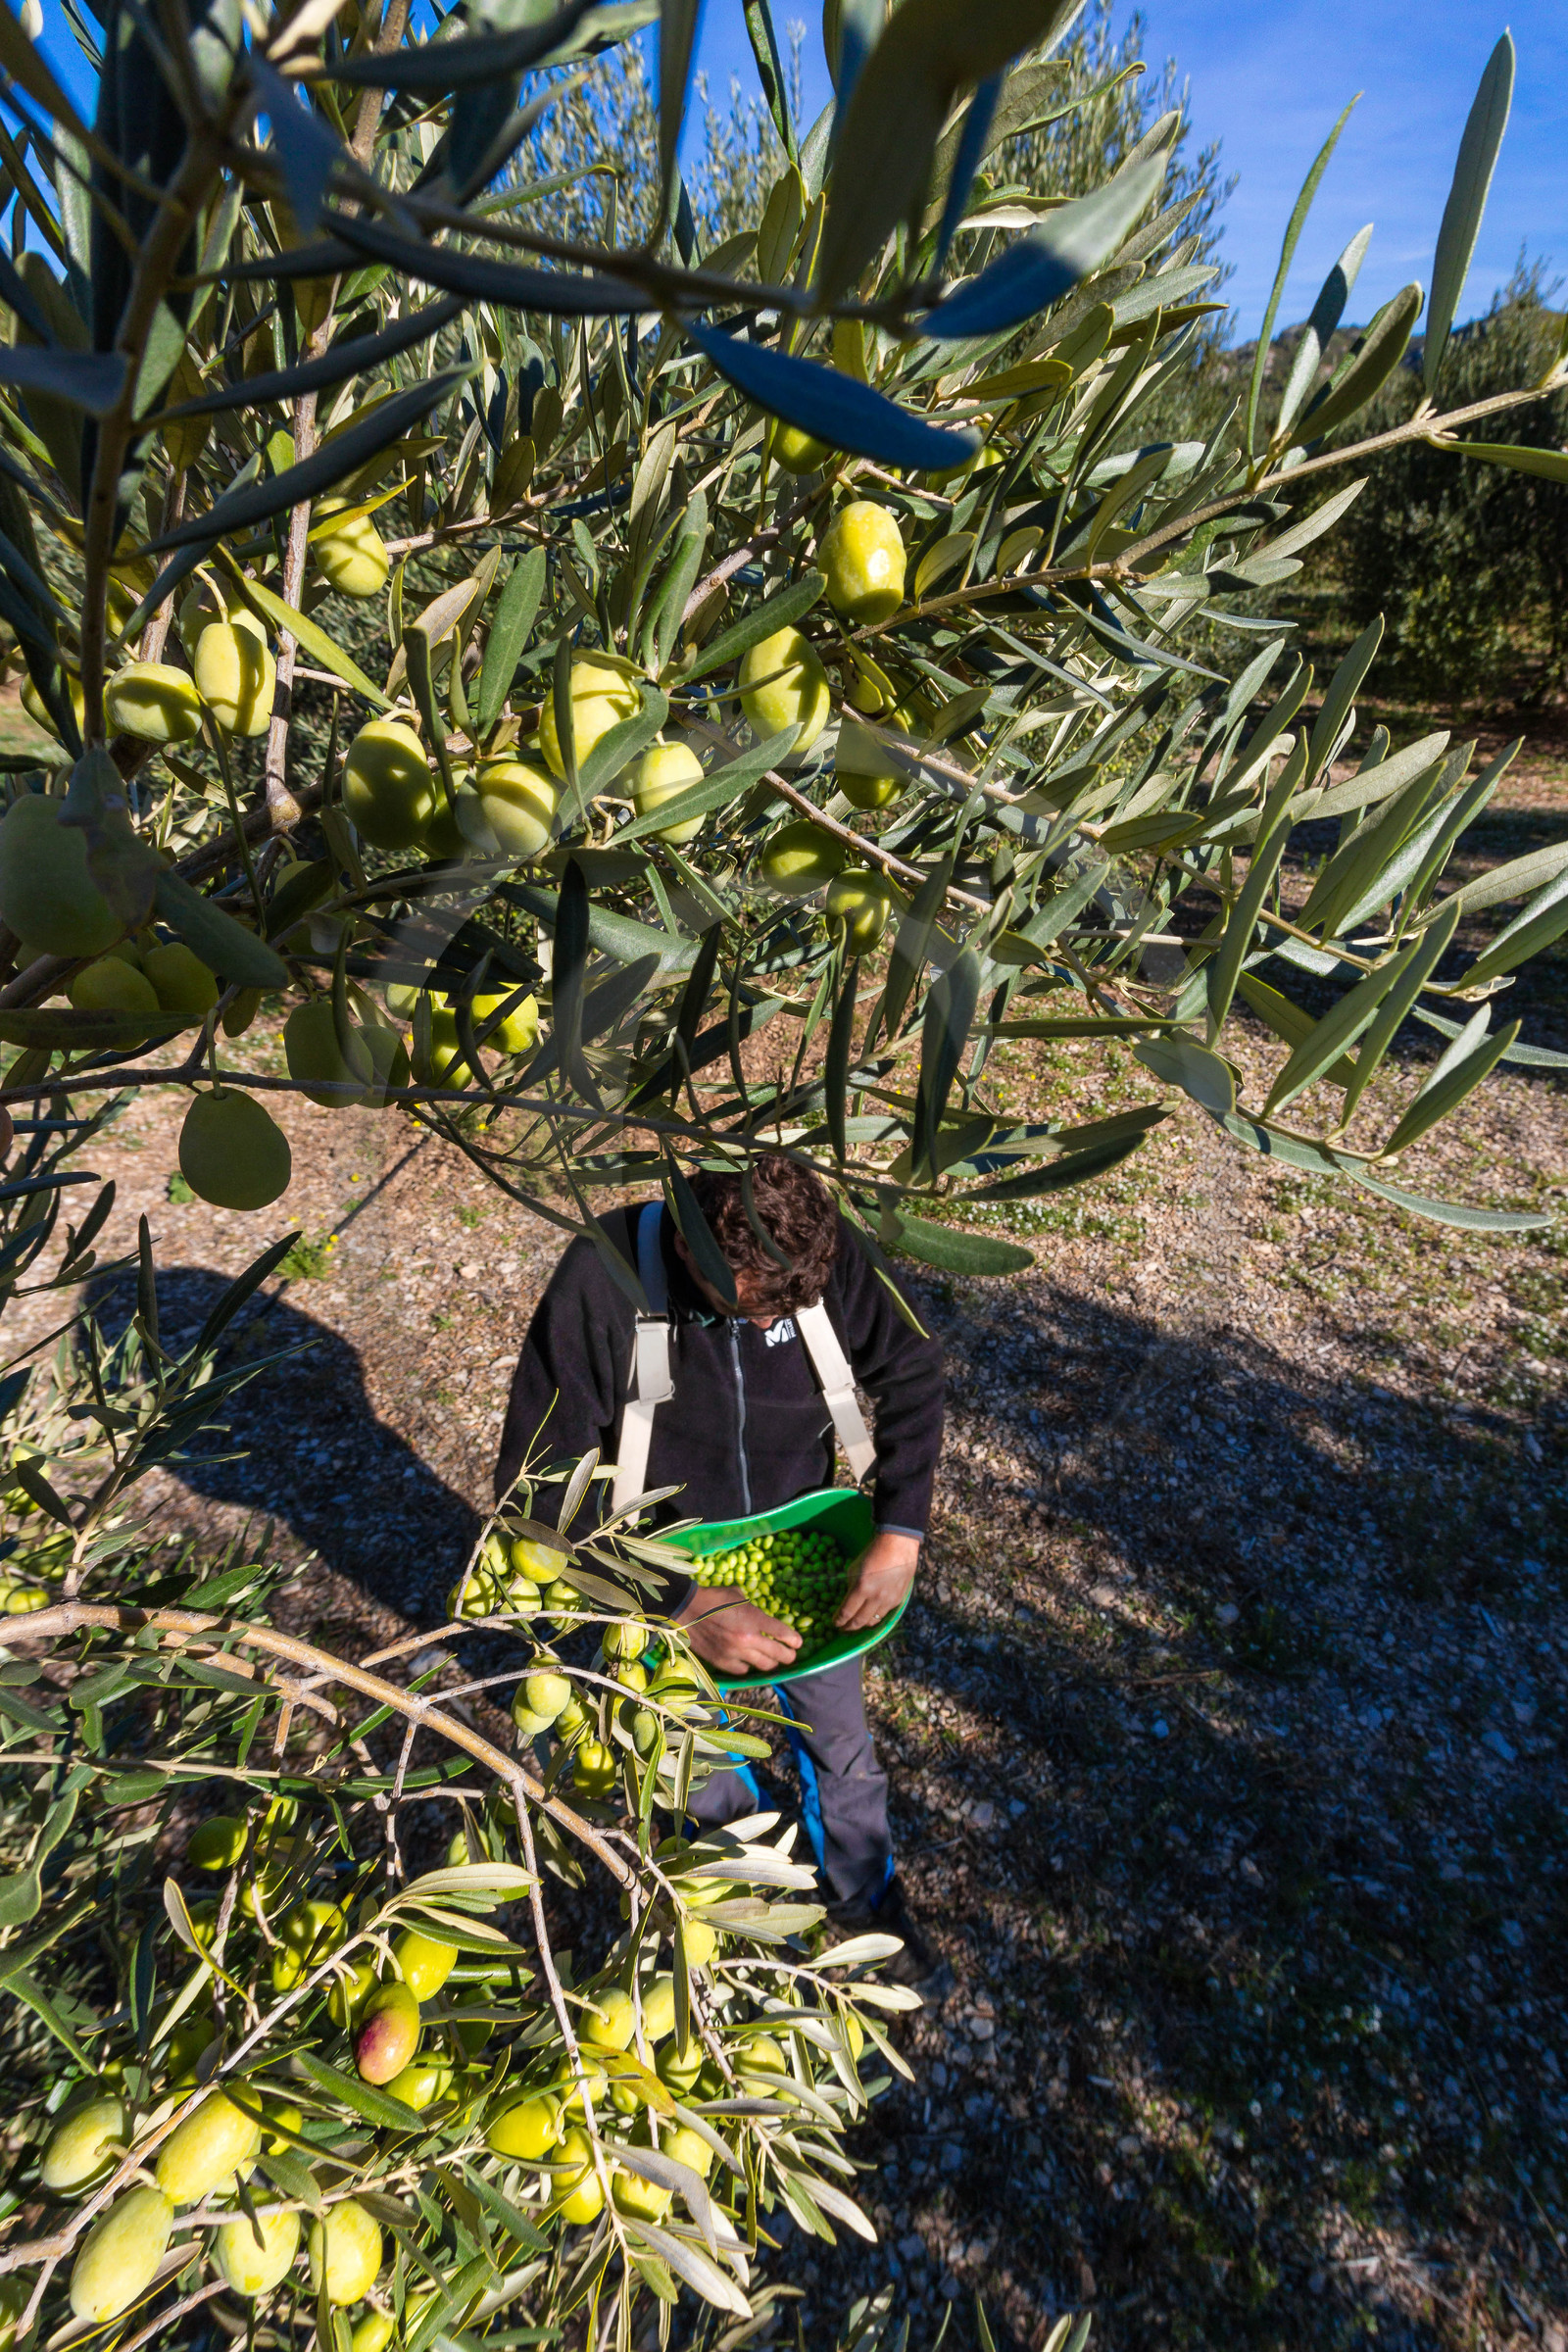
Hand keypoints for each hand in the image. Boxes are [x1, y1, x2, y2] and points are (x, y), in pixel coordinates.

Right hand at [676, 1584, 801, 1675]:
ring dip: (771, 1663)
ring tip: (772, 1661)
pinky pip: (743, 1671)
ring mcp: (735, 1653)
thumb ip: (752, 1608)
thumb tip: (758, 1616)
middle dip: (788, 1656)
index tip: (798, 1643)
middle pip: (778, 1654)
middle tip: (790, 1655)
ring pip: (763, 1666)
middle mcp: (748, 1639)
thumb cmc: (713, 1597)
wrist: (686, 1609)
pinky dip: (748, 1667)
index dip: (794, 1640)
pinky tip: (748, 1662)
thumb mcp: (738, 1595)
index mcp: (754, 1618)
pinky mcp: (722, 1662)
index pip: (782, 1633)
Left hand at [835, 1530, 919, 1633]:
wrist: (898, 1545)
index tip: (835, 1623)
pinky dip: (875, 1616)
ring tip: (856, 1624)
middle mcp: (876, 1597)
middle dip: (849, 1627)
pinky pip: (884, 1614)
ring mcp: (889, 1600)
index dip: (839, 1620)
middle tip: (843, 1629)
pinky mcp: (898, 1599)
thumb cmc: (872, 1553)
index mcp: (861, 1587)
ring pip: (873, 1621)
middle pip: (859, 1621)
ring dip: (863, 1624)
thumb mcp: (854, 1567)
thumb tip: (849, 1599)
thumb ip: (851, 1586)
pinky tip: (870, 1615)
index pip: (847, 1612)